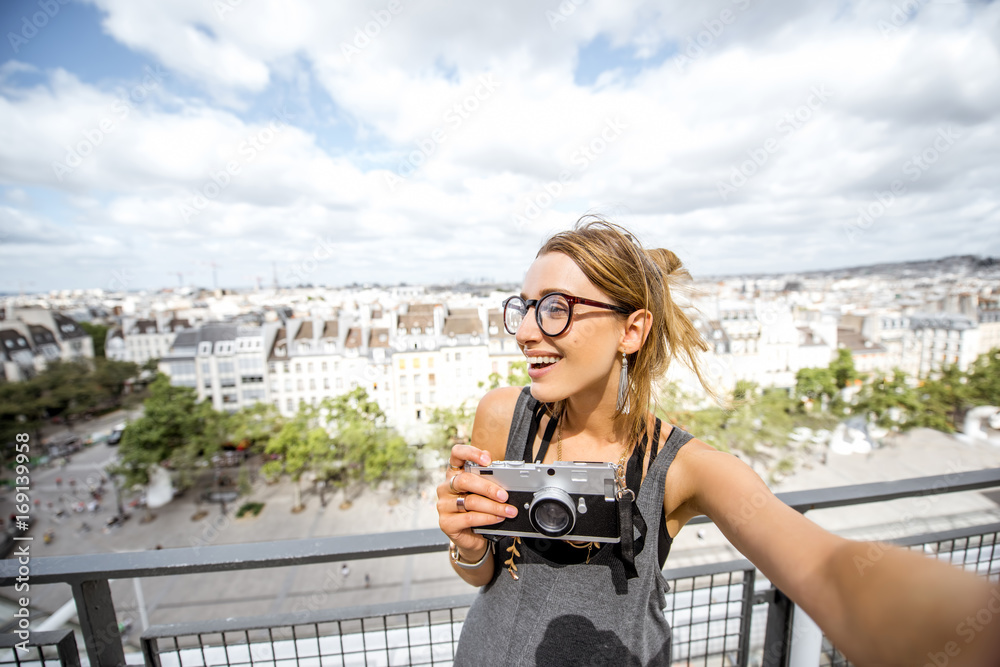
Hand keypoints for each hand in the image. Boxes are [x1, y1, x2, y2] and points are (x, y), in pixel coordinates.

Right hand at [437, 444, 517, 560]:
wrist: (473, 538)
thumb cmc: (479, 510)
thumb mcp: (485, 492)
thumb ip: (490, 478)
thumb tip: (501, 471)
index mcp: (455, 473)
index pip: (457, 454)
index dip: (471, 453)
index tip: (487, 460)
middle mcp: (446, 487)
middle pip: (465, 480)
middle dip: (488, 487)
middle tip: (505, 495)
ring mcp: (443, 505)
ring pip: (470, 501)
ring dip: (493, 506)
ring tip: (508, 510)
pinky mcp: (446, 522)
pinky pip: (470, 518)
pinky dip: (487, 518)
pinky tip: (498, 518)